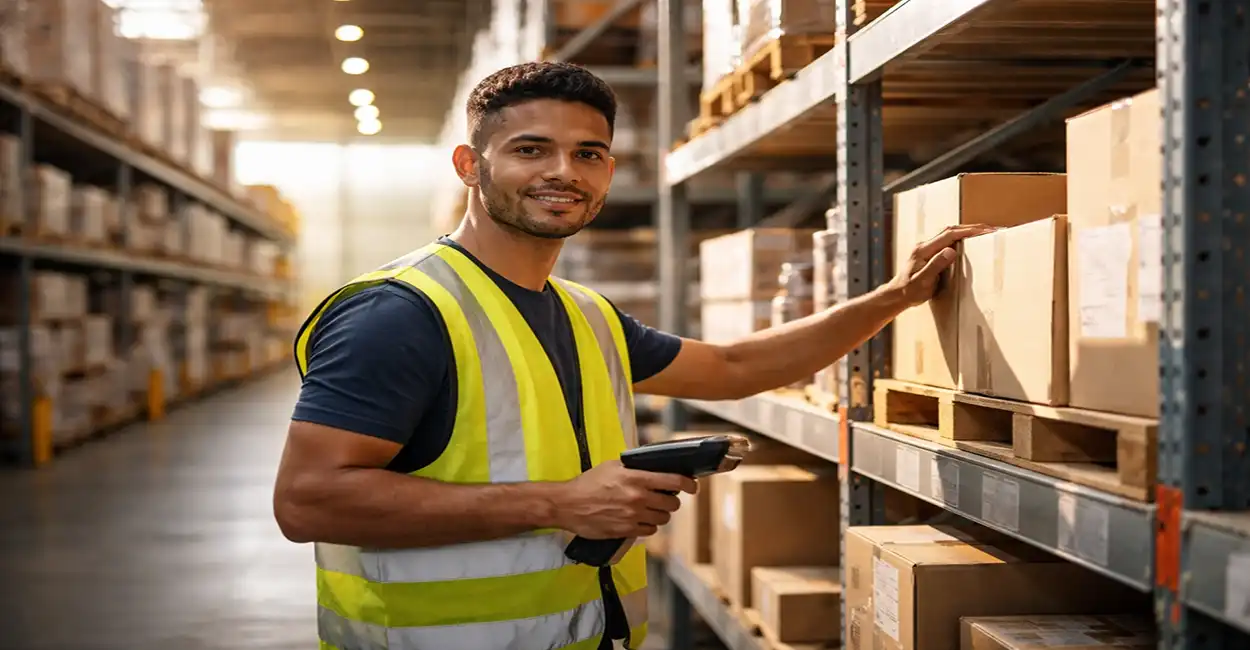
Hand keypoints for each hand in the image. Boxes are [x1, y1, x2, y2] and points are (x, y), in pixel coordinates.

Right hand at [553, 460, 697, 538]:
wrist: (568, 505)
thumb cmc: (588, 483)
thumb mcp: (612, 467)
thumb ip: (634, 467)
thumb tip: (654, 467)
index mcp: (636, 478)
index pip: (673, 481)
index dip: (688, 484)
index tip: (692, 486)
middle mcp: (637, 498)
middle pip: (671, 503)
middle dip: (671, 501)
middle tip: (665, 498)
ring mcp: (632, 516)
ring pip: (663, 519)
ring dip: (660, 514)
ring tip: (651, 509)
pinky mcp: (626, 531)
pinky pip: (649, 531)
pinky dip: (648, 526)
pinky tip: (640, 520)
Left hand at [885, 224, 995, 306]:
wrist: (897, 295)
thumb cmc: (909, 291)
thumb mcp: (922, 282)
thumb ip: (935, 266)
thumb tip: (951, 250)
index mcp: (923, 250)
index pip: (949, 235)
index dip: (968, 231)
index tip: (985, 231)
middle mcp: (925, 245)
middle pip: (951, 230)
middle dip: (972, 228)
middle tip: (992, 230)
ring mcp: (927, 248)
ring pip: (950, 234)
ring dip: (968, 231)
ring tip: (986, 233)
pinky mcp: (930, 253)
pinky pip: (948, 241)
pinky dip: (962, 239)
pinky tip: (972, 242)